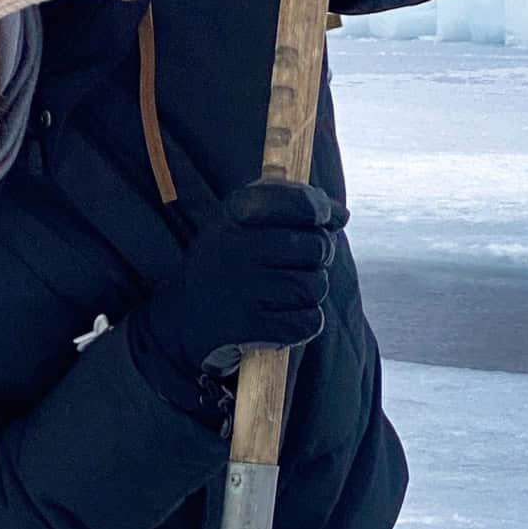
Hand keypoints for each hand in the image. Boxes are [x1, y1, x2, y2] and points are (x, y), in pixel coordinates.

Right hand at [135, 181, 345, 403]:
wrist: (186, 317)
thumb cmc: (231, 264)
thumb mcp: (249, 225)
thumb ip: (294, 210)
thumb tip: (341, 216)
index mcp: (236, 213)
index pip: (299, 203)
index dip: (319, 211)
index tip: (320, 220)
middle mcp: (235, 247)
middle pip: (316, 248)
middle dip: (320, 258)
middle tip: (303, 265)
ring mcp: (239, 287)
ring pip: (313, 287)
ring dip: (311, 294)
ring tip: (289, 294)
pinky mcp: (245, 325)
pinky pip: (306, 322)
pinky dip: (305, 323)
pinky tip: (286, 319)